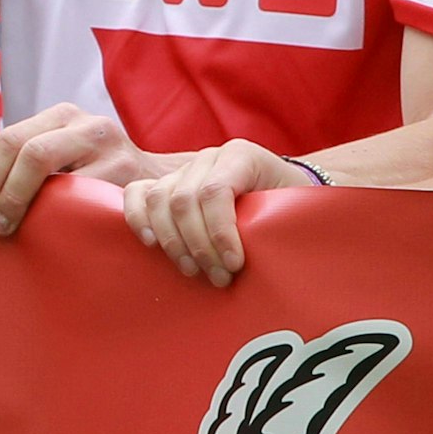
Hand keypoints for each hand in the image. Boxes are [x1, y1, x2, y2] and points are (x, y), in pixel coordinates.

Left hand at [0, 103, 167, 237]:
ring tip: (10, 229)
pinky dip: (59, 219)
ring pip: (53, 173)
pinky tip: (49, 235)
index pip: (11, 138)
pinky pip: (83, 200)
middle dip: (1, 190)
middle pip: (28, 151)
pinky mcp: (128, 175)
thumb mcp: (66, 154)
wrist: (159, 182)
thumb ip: (32, 163)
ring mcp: (110, 146)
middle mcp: (85, 123)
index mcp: (62, 116)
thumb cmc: (97, 176)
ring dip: (24, 205)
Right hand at [122, 140, 312, 286]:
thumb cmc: (291, 208)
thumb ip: (280, 222)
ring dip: (173, 242)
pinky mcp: (166, 184)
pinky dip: (138, 218)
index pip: (215, 191)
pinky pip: (137, 193)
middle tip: (220, 278)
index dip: (220, 232)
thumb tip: (268, 256)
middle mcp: (208, 157)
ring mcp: (183, 170)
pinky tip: (151, 244)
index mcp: (241, 155)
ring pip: (159, 199)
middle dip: (199, 245)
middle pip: (185, 199)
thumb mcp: (294, 209)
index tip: (233, 265)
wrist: (282, 196)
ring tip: (195, 271)